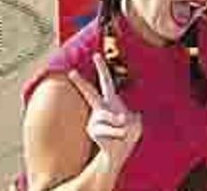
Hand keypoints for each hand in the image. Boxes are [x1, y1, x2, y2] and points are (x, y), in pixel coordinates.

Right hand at [68, 55, 141, 169]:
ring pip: (111, 117)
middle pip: (90, 92)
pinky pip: (110, 129)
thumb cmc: (128, 134)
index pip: (106, 82)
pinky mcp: (92, 130)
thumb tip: (118, 119)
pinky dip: (118, 134)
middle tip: (70, 71)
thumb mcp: (136, 123)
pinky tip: (117, 138)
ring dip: (122, 126)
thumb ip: (129, 118)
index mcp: (111, 102)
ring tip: (122, 133)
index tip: (95, 55)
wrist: (119, 152)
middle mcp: (100, 108)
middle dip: (80, 82)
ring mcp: (95, 119)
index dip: (102, 69)